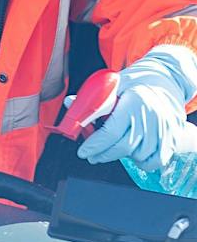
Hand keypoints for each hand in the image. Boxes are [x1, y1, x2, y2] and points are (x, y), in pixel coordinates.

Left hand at [78, 49, 196, 170]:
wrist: (166, 79)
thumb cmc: (136, 83)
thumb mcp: (114, 85)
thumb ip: (93, 98)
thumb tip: (69, 103)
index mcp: (135, 103)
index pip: (111, 132)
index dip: (95, 145)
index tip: (83, 152)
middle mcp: (152, 117)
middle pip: (124, 147)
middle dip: (103, 154)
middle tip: (91, 156)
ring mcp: (165, 128)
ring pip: (139, 155)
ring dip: (122, 156)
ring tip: (113, 149)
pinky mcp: (173, 136)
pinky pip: (157, 160)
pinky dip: (144, 162)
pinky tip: (133, 154)